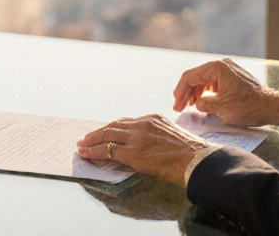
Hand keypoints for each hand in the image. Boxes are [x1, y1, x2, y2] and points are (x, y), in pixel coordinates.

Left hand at [76, 115, 209, 185]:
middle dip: (98, 132)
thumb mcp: (173, 136)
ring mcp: (136, 138)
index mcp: (153, 118)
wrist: (197, 160)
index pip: (127, 122)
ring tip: (82, 145)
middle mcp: (142, 124)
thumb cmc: (191, 153)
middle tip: (86, 137)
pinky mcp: (133, 153)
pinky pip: (108, 151)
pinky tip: (86, 154)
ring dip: (91, 141)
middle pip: (113, 126)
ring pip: (107, 136)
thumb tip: (151, 147)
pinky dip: (94, 152)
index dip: (113, 128)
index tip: (105, 132)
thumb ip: (158, 136)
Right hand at [171, 58, 278, 126]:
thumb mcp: (221, 107)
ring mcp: (229, 70)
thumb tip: (197, 104)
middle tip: (180, 107)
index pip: (190, 77)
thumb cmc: (249, 106)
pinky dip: (206, 91)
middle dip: (186, 92)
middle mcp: (222, 65)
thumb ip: (203, 104)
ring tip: (191, 106)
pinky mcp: (234, 77)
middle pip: (196, 76)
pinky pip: (214, 82)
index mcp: (217, 68)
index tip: (177, 105)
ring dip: (196, 92)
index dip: (180, 92)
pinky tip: (204, 102)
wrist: (272, 107)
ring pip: (205, 79)